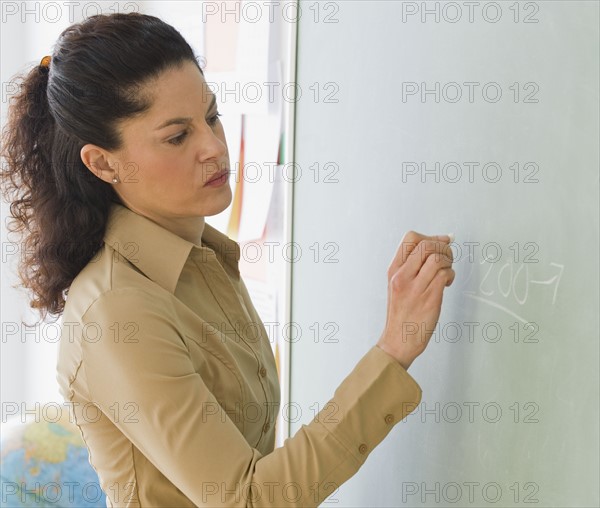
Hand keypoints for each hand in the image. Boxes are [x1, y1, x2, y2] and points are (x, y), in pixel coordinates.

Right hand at [376, 230, 455, 369]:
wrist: (398, 340)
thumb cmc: (402, 314)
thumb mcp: (398, 285)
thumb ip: (412, 266)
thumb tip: (437, 245)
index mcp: (394, 270)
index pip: (410, 239)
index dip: (430, 237)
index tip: (442, 242)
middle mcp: (402, 276)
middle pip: (425, 244)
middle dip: (443, 247)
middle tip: (447, 258)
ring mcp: (415, 287)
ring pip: (437, 258)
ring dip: (448, 262)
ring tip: (446, 272)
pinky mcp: (429, 299)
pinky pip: (444, 275)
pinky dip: (450, 275)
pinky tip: (446, 283)